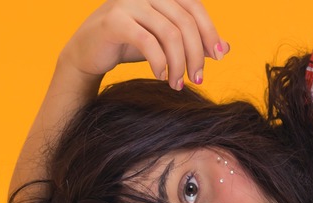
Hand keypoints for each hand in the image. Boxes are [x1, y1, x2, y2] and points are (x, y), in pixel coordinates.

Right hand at [62, 0, 228, 89]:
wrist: (86, 53)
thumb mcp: (165, 43)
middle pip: (185, 22)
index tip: (218, 57)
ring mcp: (129, 3)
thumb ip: (193, 42)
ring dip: (178, 63)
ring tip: (177, 83)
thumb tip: (226, 48)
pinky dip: (159, 63)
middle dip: (195, 54)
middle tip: (197, 78)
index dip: (209, 32)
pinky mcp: (114, 20)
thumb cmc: (129, 45)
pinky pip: (148, 42)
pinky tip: (161, 77)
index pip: (194, 7)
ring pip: (169, 33)